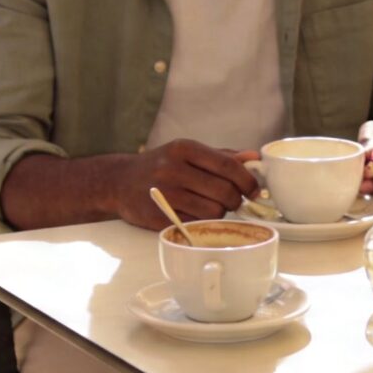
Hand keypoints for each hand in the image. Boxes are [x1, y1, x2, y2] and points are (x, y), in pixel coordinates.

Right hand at [115, 140, 260, 226]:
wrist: (118, 182)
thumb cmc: (159, 166)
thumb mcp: (187, 153)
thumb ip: (221, 156)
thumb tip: (253, 158)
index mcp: (184, 148)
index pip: (227, 166)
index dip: (247, 180)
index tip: (254, 189)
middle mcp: (173, 169)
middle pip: (224, 191)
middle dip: (235, 200)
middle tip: (232, 201)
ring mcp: (165, 194)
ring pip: (213, 211)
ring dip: (219, 213)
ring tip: (210, 206)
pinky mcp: (159, 217)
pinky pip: (196, 224)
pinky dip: (202, 222)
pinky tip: (195, 214)